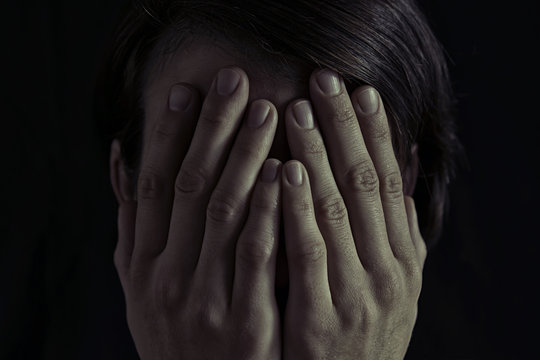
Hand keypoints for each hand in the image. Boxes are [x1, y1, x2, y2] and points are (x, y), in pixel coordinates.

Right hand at [114, 67, 281, 358]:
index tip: (187, 91)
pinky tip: (287, 173)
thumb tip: (121, 162)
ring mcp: (205, 299)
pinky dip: (271, 211)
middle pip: (191, 186)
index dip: (169, 135)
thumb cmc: (176, 335)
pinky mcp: (245, 322)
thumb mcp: (139, 289)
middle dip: (213, 129)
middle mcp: (166, 277)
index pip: (154, 185)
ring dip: (246, 157)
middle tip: (236, 81)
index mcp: (143, 265)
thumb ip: (131, 229)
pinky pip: (258, 257)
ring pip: (225, 212)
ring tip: (267, 111)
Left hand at [280, 69, 426, 358]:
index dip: (376, 132)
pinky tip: (283, 172)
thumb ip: (398, 233)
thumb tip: (405, 174)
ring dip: (318, 155)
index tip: (360, 90)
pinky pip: (308, 254)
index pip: (389, 180)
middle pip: (364, 183)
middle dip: (344, 128)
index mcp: (404, 258)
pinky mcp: (321, 321)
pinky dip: (297, 210)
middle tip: (323, 81)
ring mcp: (357, 296)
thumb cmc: (362, 334)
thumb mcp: (392, 285)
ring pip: (337, 210)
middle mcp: (388, 271)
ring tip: (297, 111)